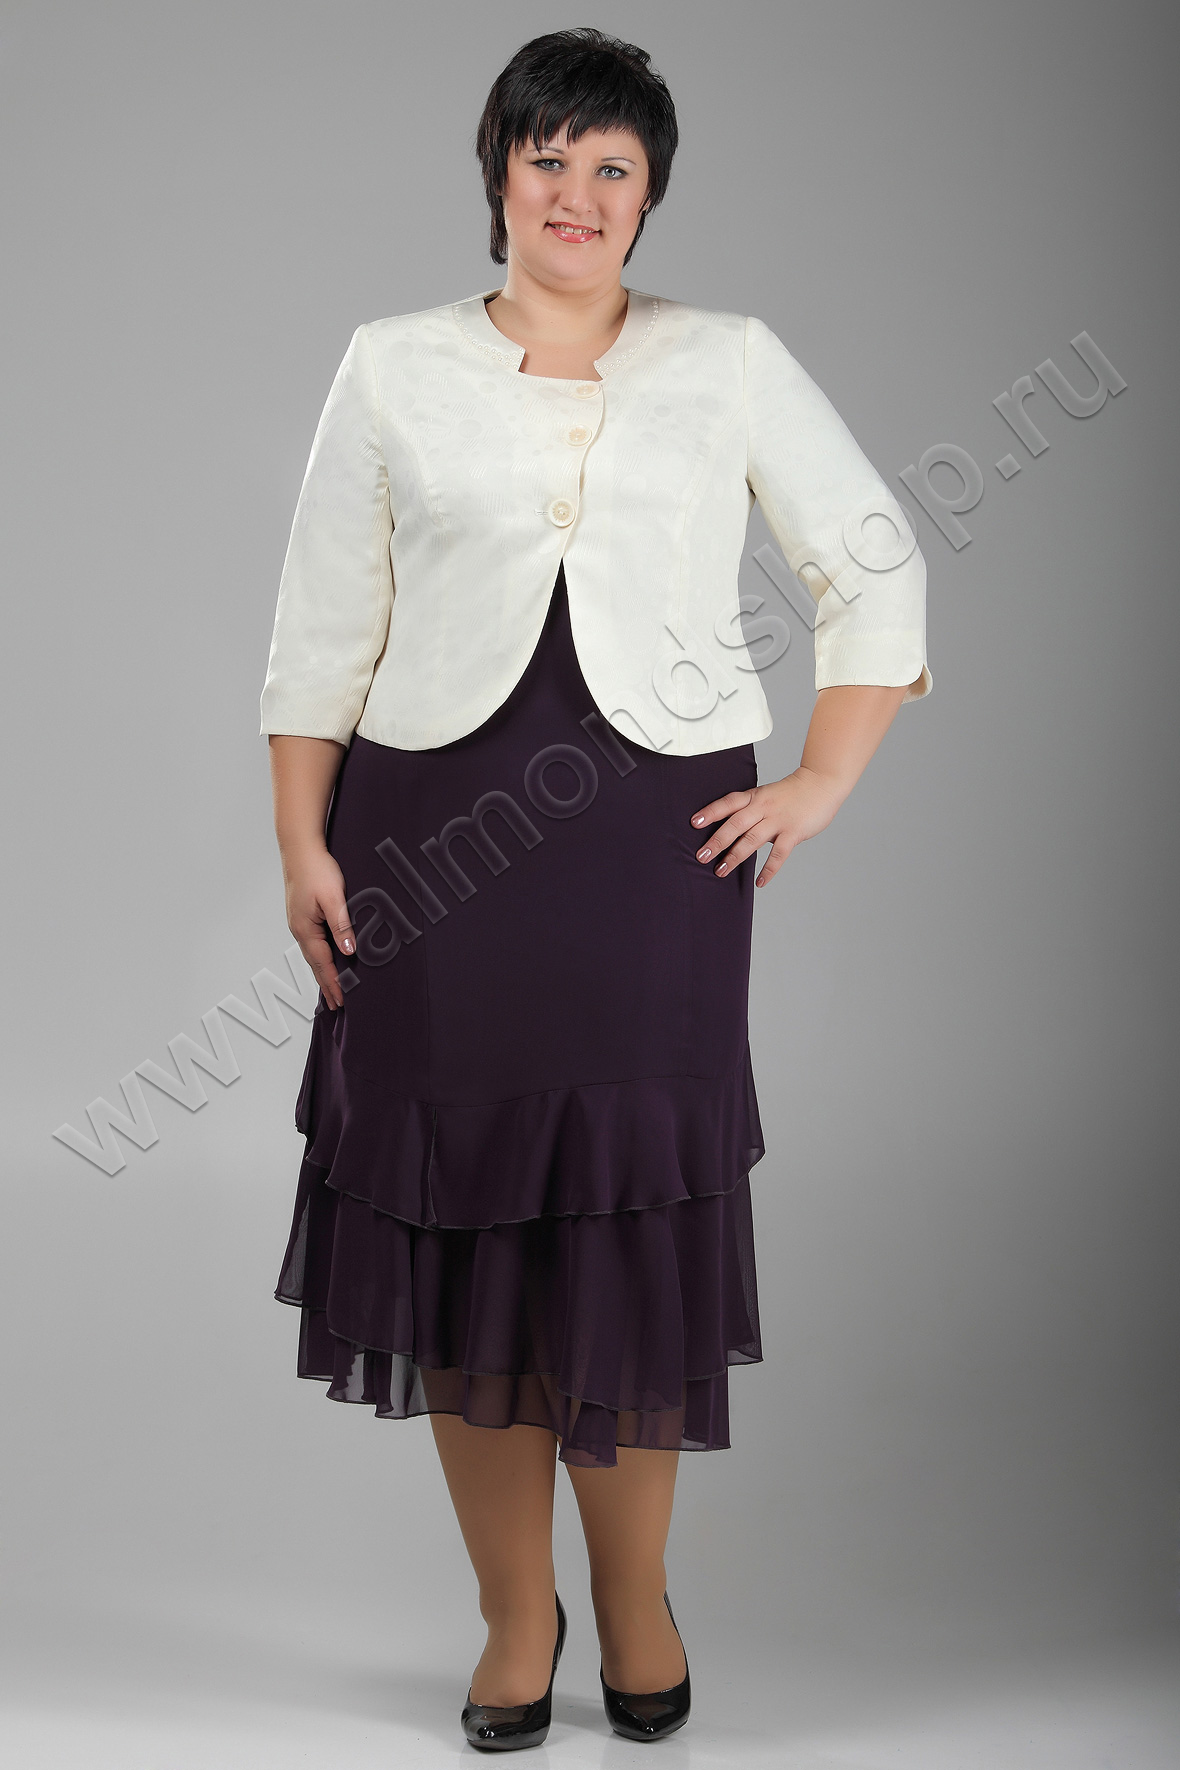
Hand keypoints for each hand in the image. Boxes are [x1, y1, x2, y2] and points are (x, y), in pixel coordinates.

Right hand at [281, 842, 356, 1008]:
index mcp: (305, 929)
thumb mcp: (333, 898)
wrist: (300, 847)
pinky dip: (319, 957)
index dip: (333, 983)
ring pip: (312, 954)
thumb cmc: (316, 869)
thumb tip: (348, 952)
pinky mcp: (301, 914)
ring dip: (322, 972)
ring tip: (330, 988)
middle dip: (325, 985)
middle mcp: (299, 929)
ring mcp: (298, 922)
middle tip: (335, 1005)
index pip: (322, 964)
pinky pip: (312, 943)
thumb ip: (341, 925)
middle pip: (314, 964)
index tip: (342, 1001)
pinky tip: (325, 957)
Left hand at [689, 767, 847, 887]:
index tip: (694, 823)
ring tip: (720, 871)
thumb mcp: (766, 795)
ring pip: (752, 839)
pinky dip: (769, 869)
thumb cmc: (791, 793)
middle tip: (701, 856)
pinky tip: (760, 882)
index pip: (728, 803)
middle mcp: (763, 807)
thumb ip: (750, 811)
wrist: (821, 784)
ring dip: (735, 856)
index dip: (711, 812)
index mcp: (754, 797)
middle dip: (717, 841)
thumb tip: (730, 832)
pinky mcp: (793, 832)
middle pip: (735, 824)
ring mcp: (778, 820)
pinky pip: (779, 854)